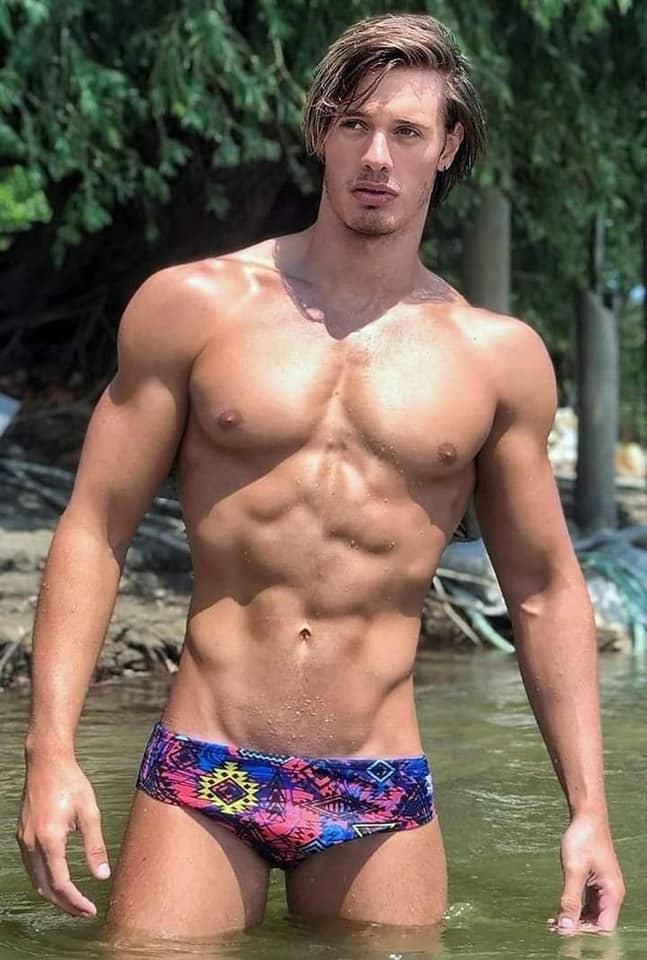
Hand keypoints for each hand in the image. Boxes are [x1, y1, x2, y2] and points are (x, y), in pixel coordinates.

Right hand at [16, 758, 110, 917]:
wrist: (47, 762)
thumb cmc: (71, 783)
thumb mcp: (90, 812)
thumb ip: (95, 846)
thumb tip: (102, 875)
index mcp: (49, 839)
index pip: (60, 884)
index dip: (75, 901)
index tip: (90, 910)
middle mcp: (32, 844)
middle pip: (45, 887)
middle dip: (64, 903)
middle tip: (83, 911)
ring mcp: (24, 840)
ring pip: (35, 879)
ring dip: (53, 894)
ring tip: (73, 900)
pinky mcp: (22, 835)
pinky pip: (31, 867)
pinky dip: (44, 879)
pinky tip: (58, 879)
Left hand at [549, 814, 623, 933]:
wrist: (586, 816)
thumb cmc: (583, 839)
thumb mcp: (573, 870)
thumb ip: (570, 899)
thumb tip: (566, 926)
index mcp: (612, 893)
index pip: (603, 928)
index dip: (586, 934)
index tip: (565, 933)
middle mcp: (611, 894)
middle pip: (597, 923)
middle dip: (577, 928)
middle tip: (554, 928)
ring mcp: (603, 888)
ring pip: (590, 914)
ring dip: (574, 919)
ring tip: (552, 923)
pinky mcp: (594, 882)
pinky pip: (586, 903)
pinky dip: (574, 908)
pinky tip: (558, 911)